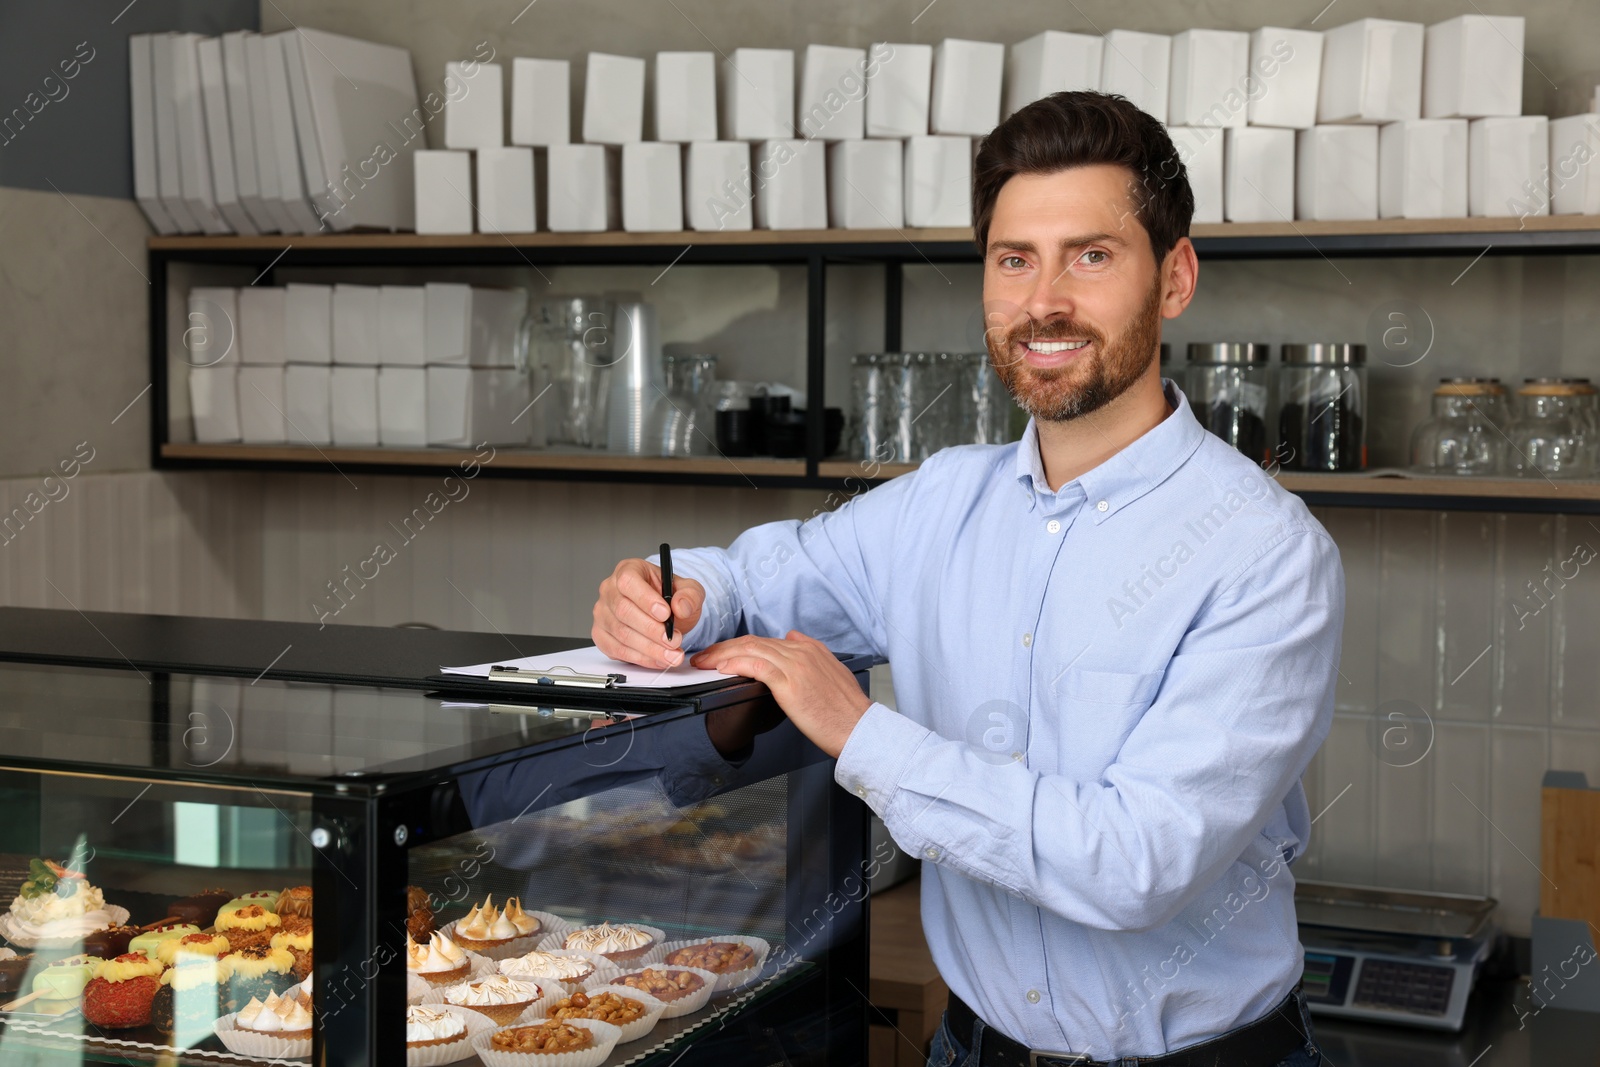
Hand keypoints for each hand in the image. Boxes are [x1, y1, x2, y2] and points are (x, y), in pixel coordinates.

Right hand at [593, 558, 704, 668]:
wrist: (664, 614)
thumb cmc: (670, 598)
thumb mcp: (688, 590)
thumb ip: (690, 595)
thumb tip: (681, 606)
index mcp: (628, 570)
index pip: (628, 581)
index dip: (645, 599)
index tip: (666, 614)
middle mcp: (610, 590)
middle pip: (623, 611)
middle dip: (652, 630)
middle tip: (674, 640)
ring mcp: (603, 614)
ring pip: (621, 634)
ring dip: (650, 648)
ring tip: (672, 654)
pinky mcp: (601, 636)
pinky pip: (618, 650)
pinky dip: (641, 658)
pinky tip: (659, 659)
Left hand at [691, 631, 871, 757]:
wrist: (859, 728)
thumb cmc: (846, 710)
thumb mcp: (833, 672)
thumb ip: (812, 654)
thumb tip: (794, 638)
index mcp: (810, 649)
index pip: (766, 640)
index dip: (740, 645)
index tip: (724, 653)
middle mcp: (802, 652)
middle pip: (753, 641)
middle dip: (724, 648)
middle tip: (705, 657)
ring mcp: (796, 666)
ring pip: (751, 649)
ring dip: (722, 654)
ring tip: (705, 662)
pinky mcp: (791, 683)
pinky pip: (757, 665)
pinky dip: (736, 663)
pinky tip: (722, 668)